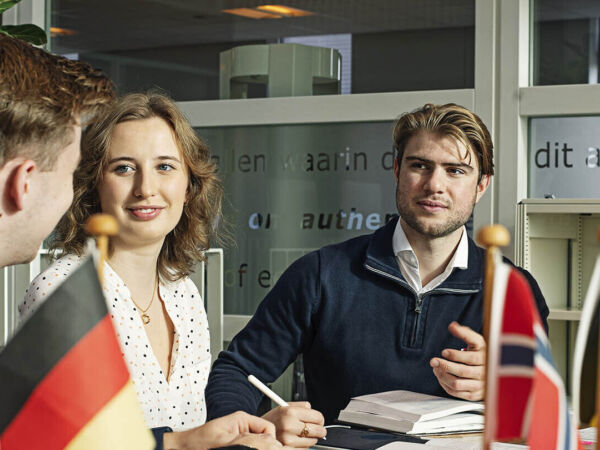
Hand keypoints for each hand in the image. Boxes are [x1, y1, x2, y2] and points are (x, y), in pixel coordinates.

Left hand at [163, 411, 277, 449]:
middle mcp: (243, 428)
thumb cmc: (195, 443)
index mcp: (242, 419)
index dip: (270, 442)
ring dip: (254, 449)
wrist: (182, 449)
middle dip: (261, 447)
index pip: (268, 429)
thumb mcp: (224, 441)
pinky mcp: (234, 447)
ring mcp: (239, 439)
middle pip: (264, 439)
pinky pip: (248, 448)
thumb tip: (270, 443)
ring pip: (257, 446)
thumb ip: (248, 441)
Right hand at [262, 401, 326, 447]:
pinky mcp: (288, 448)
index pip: (317, 417)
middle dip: (320, 429)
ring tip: (302, 433)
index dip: (320, 419)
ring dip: (311, 438)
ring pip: (313, 441)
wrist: (258, 431)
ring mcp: (288, 439)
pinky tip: (297, 440)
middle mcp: (289, 425)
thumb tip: (315, 412)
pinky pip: (305, 448)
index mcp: (290, 412)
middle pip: (318, 430)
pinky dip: (304, 445)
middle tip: (317, 428)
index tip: (319, 420)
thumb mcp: (286, 406)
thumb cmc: (274, 418)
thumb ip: (302, 406)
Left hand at [430, 321, 485, 400]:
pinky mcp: (475, 395)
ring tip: (435, 368)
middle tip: (434, 361)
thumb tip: (452, 326)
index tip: (444, 352)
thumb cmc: (481, 353)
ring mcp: (480, 385)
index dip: (456, 355)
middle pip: (463, 371)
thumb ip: (465, 332)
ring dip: (443, 376)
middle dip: (445, 366)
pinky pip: (457, 393)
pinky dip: (445, 385)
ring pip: (458, 384)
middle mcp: (485, 373)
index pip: (471, 358)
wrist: (491, 371)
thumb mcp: (476, 341)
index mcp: (486, 358)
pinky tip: (440, 377)